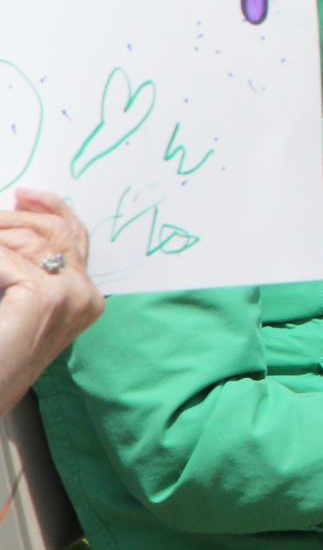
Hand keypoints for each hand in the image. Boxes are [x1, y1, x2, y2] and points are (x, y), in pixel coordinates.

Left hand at [0, 192, 101, 396]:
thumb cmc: (0, 353)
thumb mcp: (21, 300)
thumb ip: (28, 267)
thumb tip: (15, 221)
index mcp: (85, 297)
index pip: (77, 236)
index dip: (53, 209)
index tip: (24, 196)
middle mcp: (86, 294)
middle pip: (58, 231)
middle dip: (17, 217)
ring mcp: (70, 295)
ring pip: (33, 240)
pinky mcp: (46, 298)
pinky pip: (9, 258)